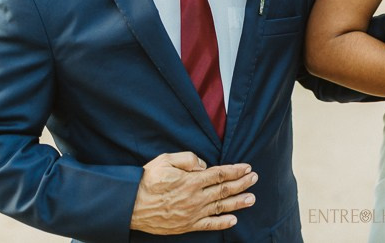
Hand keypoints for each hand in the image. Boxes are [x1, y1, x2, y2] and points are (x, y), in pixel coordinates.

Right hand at [130, 152, 256, 234]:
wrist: (130, 205)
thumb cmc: (147, 180)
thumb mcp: (165, 159)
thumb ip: (188, 159)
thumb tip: (203, 165)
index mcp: (192, 181)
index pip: (220, 174)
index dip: (236, 170)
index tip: (247, 167)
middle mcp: (195, 198)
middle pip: (225, 190)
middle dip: (242, 183)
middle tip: (254, 178)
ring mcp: (192, 214)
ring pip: (221, 207)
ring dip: (238, 202)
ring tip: (252, 198)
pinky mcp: (186, 225)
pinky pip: (209, 225)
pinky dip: (222, 223)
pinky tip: (234, 220)